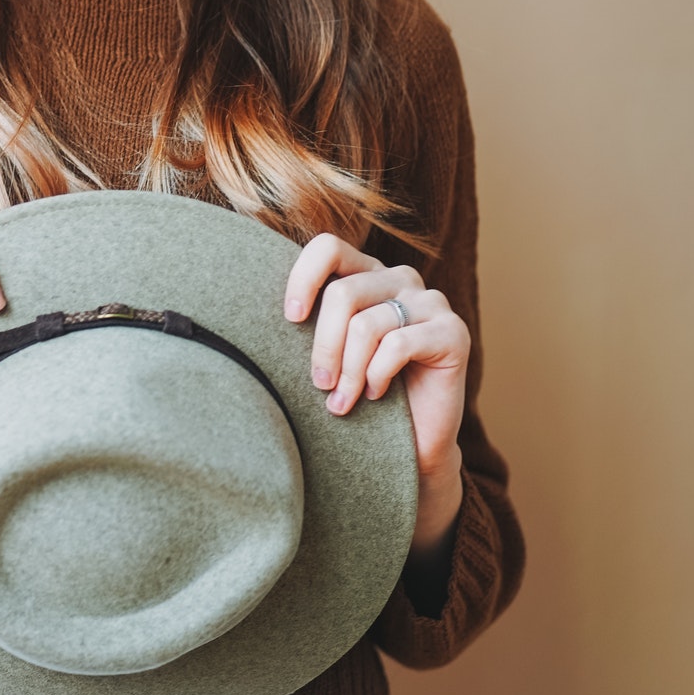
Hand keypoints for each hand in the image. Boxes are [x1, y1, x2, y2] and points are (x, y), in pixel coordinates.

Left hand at [284, 234, 469, 560]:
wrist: (408, 447)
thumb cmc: (356, 395)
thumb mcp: (324, 354)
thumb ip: (303, 323)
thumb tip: (239, 302)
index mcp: (365, 273)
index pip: (329, 247)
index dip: (303, 278)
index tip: (289, 320)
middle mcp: (400, 278)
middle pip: (343, 293)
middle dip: (323, 345)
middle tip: (318, 384)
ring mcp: (431, 302)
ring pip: (368, 323)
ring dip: (348, 371)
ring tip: (341, 403)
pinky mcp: (454, 332)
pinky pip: (400, 343)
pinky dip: (378, 375)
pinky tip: (375, 396)